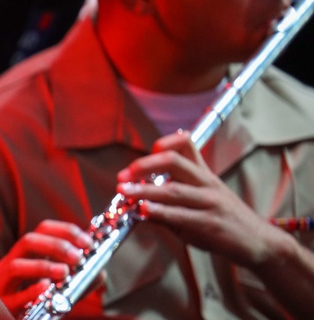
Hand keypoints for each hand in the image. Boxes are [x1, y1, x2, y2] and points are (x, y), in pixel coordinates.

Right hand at [0, 220, 91, 314]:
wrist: (27, 319)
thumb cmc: (42, 301)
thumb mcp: (63, 286)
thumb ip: (81, 279)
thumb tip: (100, 272)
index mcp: (27, 253)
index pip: (43, 230)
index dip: (67, 232)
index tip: (88, 243)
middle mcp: (12, 262)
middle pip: (28, 241)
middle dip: (55, 246)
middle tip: (78, 257)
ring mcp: (3, 282)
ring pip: (15, 265)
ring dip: (42, 266)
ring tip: (64, 272)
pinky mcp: (3, 303)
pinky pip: (14, 295)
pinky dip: (31, 290)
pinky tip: (46, 288)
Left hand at [116, 131, 274, 267]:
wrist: (261, 243)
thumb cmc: (227, 220)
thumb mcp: (204, 198)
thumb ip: (173, 195)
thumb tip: (138, 196)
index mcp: (204, 174)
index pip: (186, 144)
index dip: (164, 142)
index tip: (147, 152)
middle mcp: (207, 183)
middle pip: (174, 161)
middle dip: (144, 166)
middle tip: (123, 176)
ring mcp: (210, 203)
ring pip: (173, 190)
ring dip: (144, 190)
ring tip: (125, 191)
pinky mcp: (210, 225)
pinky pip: (181, 215)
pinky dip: (160, 212)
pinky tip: (145, 211)